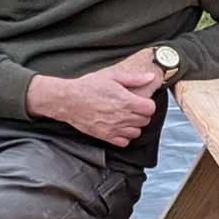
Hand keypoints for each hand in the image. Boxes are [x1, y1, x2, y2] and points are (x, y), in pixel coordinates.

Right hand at [26, 49, 163, 147]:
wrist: (67, 100)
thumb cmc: (88, 86)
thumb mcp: (111, 76)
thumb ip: (134, 78)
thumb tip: (150, 77)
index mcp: (126, 101)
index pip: (150, 109)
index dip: (147, 104)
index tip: (141, 101)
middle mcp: (122, 116)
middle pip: (145, 121)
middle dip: (142, 114)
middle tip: (133, 108)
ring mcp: (114, 128)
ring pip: (137, 132)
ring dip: (134, 125)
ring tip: (125, 117)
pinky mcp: (105, 136)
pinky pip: (124, 142)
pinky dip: (124, 136)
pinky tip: (119, 127)